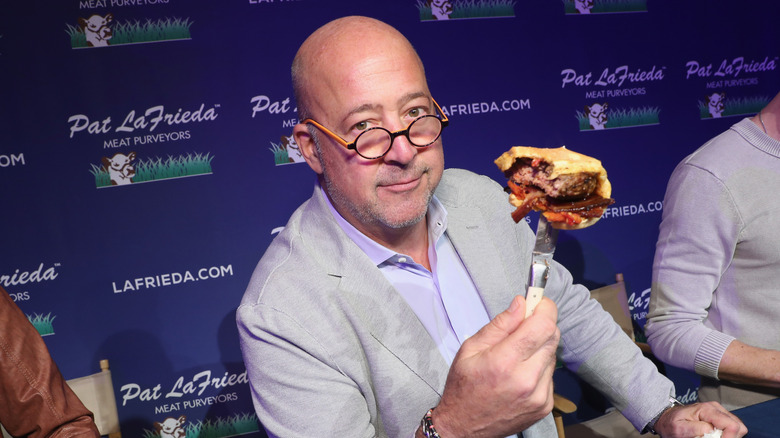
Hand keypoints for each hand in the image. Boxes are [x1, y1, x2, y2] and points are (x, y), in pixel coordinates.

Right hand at [431, 295, 559, 437]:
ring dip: (540, 347)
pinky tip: (521, 372)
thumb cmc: (464, 386)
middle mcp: (526, 380)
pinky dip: (539, 367)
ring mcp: (538, 395)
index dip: (544, 308)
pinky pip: (550, 374)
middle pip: (552, 337)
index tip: (539, 302)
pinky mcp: (545, 405)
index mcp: (504, 362)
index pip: (542, 326)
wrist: (464, 426)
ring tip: (517, 355)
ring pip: (552, 355)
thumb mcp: (471, 348)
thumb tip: (521, 303)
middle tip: (525, 324)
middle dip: (542, 324)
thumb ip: (500, 324)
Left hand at [654, 401, 747, 437]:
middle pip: (738, 426)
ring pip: (738, 428)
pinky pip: (731, 428)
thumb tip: (711, 430)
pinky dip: (726, 435)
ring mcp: (719, 413)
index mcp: (707, 409)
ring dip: (728, 436)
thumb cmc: (672, 422)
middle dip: (730, 437)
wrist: (667, 418)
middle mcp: (716, 409)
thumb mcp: (679, 428)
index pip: (732, 425)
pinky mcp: (719, 419)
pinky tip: (715, 436)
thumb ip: (697, 428)